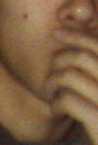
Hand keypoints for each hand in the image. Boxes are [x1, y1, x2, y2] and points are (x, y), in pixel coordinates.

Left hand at [49, 29, 97, 144]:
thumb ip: (97, 73)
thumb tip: (78, 45)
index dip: (78, 36)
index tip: (58, 33)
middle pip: (82, 57)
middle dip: (58, 60)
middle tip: (52, 74)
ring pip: (69, 75)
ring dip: (52, 82)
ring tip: (52, 94)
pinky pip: (67, 99)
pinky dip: (55, 102)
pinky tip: (56, 111)